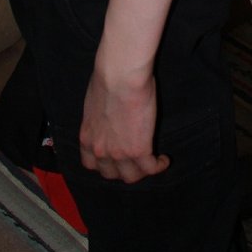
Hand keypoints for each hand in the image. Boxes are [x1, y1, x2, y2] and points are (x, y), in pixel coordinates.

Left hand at [80, 63, 169, 184]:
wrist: (120, 75)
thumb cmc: (108, 78)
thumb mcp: (95, 103)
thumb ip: (99, 118)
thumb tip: (109, 116)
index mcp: (87, 137)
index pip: (91, 164)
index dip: (103, 165)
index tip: (113, 159)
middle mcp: (100, 150)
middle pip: (110, 174)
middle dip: (122, 170)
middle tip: (134, 160)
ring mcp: (119, 153)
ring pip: (131, 176)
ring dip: (141, 172)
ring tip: (152, 162)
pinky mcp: (139, 150)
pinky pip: (150, 168)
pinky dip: (158, 166)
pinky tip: (164, 160)